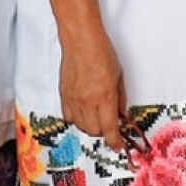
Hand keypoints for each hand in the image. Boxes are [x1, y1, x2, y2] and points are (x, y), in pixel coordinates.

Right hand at [59, 31, 128, 148]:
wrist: (81, 40)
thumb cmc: (101, 52)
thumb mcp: (119, 76)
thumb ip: (120, 99)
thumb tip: (121, 115)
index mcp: (104, 96)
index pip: (110, 129)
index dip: (115, 141)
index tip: (118, 144)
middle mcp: (88, 101)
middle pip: (95, 131)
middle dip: (104, 131)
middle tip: (110, 123)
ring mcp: (74, 99)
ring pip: (81, 126)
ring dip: (91, 125)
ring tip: (97, 114)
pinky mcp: (64, 96)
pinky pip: (69, 117)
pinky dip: (77, 119)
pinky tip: (83, 110)